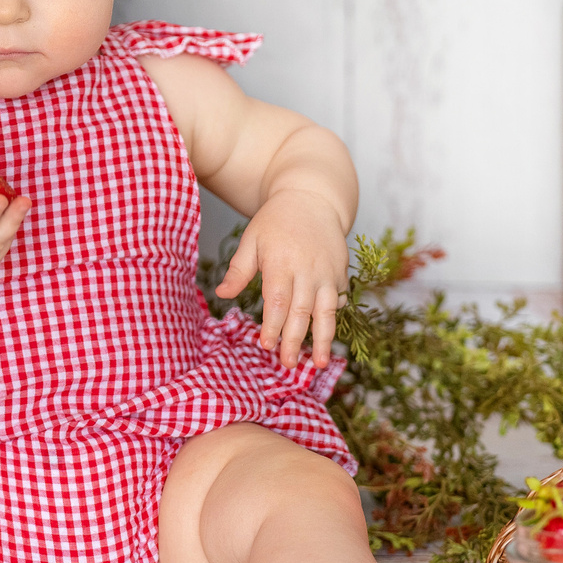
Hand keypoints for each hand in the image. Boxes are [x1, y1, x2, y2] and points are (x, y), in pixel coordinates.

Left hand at [215, 190, 347, 367]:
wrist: (312, 198)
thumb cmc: (276, 221)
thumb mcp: (251, 239)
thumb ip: (239, 270)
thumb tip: (222, 295)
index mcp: (282, 261)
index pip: (278, 300)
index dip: (273, 325)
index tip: (266, 345)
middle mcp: (308, 269)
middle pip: (301, 311)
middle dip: (294, 339)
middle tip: (286, 363)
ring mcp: (327, 272)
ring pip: (327, 311)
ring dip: (322, 339)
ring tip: (317, 363)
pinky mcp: (340, 273)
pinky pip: (339, 301)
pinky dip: (334, 320)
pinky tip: (327, 339)